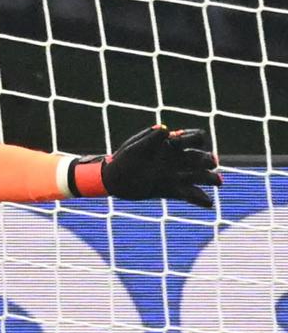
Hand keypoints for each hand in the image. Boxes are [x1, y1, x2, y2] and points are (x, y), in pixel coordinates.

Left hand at [93, 125, 219, 207]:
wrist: (114, 179)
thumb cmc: (125, 158)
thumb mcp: (135, 146)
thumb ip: (151, 138)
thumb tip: (166, 129)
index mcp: (172, 145)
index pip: (194, 138)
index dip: (195, 139)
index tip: (183, 142)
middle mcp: (178, 160)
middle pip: (201, 157)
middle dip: (208, 159)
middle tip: (210, 162)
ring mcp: (176, 176)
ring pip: (200, 176)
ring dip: (211, 178)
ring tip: (218, 181)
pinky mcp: (172, 191)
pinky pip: (190, 195)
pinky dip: (200, 199)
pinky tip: (208, 203)